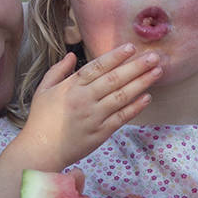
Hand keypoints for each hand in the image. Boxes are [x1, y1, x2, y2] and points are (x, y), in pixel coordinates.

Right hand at [16, 44, 160, 168]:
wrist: (41, 150)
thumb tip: (71, 55)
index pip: (97, 67)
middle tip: (154, 57)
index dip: (116, 56)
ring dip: (141, 83)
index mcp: (71, 87)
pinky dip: (135, 107)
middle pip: (115, 79)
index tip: (131, 47)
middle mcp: (84, 99)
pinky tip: (147, 97)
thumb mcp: (43, 90)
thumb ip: (58, 71)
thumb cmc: (41, 120)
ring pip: (122, 96)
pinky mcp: (101, 133)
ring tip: (157, 72)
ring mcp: (94, 117)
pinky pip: (122, 117)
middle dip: (136, 66)